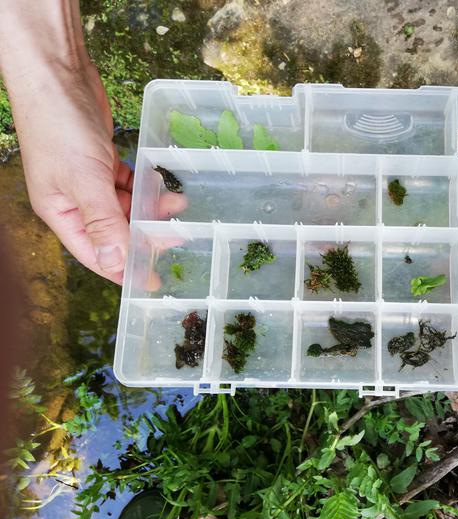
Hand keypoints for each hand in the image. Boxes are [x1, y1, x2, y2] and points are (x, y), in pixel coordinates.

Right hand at [0, 1, 185, 284]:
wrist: (57, 74)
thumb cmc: (60, 127)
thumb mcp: (84, 179)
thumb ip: (103, 221)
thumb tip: (116, 261)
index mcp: (62, 214)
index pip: (97, 254)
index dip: (125, 269)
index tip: (154, 282)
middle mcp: (75, 202)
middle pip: (115, 231)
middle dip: (145, 236)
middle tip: (176, 237)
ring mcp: (89, 181)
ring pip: (125, 208)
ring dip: (150, 210)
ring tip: (178, 206)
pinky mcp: (102, 160)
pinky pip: (128, 184)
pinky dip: (145, 187)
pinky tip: (163, 187)